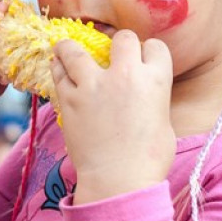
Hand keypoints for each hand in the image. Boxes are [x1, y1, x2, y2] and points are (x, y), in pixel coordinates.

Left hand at [51, 30, 176, 203]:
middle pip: (122, 38)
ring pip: (75, 50)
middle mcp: (125, 75)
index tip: (142, 60)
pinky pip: (59, 74)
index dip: (148, 53)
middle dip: (120, 44)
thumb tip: (143, 95)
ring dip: (71, 48)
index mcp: (155, 80)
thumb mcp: (163, 122)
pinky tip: (58, 68)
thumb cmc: (148, 160)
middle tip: (112, 54)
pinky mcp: (69, 99)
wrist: (118, 182)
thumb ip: (151, 99)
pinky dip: (59, 69)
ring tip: (66, 48)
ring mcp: (93, 85)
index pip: (155, 47)